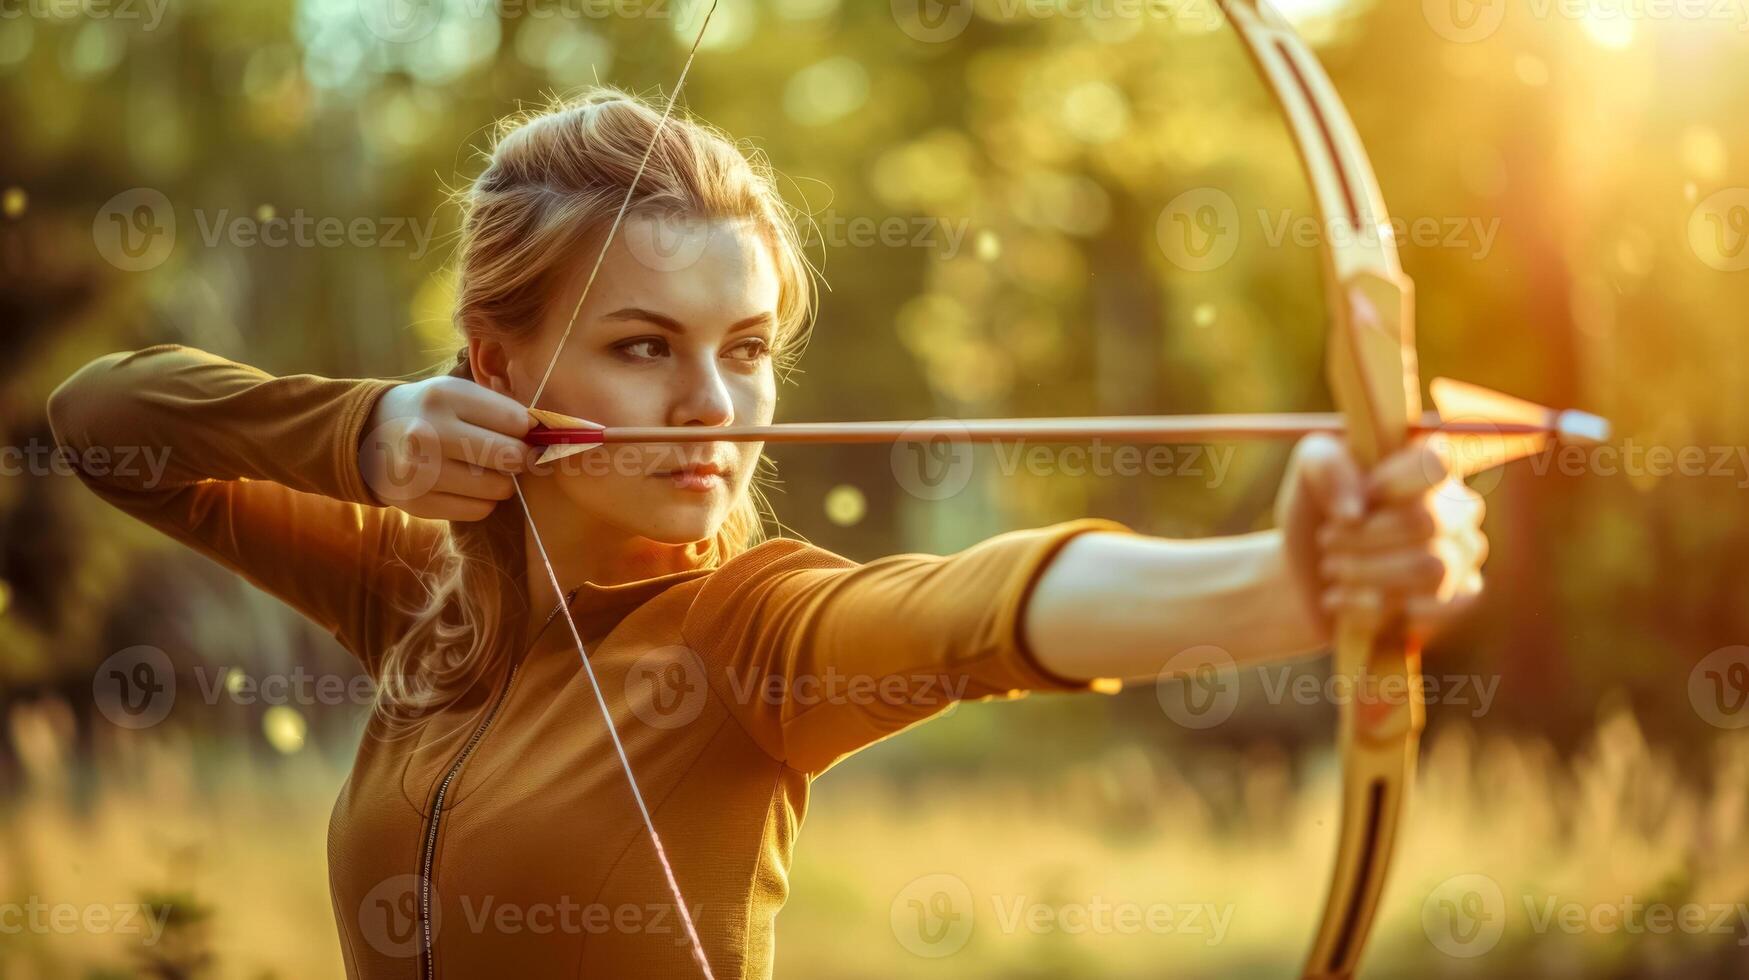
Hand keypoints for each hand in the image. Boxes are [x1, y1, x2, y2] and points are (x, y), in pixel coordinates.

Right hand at [358, 376, 537, 521]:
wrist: (367, 435)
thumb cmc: (429, 412)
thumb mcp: (458, 394)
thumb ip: (501, 410)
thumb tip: (548, 437)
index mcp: (444, 397)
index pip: (516, 421)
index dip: (528, 430)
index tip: (522, 433)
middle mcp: (429, 434)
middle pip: (511, 456)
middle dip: (520, 458)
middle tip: (510, 455)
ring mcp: (421, 473)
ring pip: (498, 488)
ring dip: (501, 482)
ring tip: (482, 469)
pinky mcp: (418, 504)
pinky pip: (479, 511)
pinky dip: (483, 501)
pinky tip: (466, 486)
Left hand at [1276, 434, 1487, 640]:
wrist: (1306, 578)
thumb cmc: (1316, 515)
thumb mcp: (1307, 474)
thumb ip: (1325, 465)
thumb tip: (1355, 510)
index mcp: (1427, 466)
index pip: (1437, 462)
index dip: (1393, 482)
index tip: (1357, 497)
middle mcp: (1456, 508)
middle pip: (1428, 521)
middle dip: (1363, 536)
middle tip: (1326, 540)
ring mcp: (1462, 556)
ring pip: (1432, 568)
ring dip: (1364, 571)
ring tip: (1331, 569)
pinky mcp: (1454, 602)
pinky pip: (1434, 608)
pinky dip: (1373, 608)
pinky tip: (1344, 600)